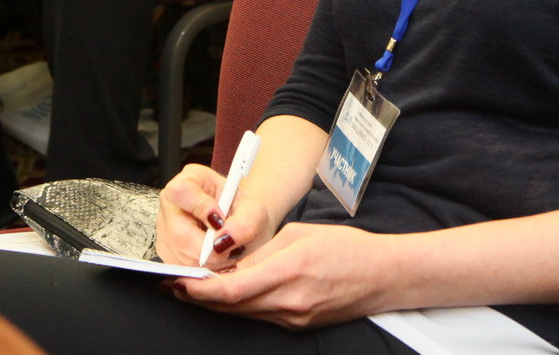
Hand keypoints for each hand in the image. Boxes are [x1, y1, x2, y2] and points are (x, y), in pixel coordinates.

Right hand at [156, 162, 276, 270]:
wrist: (242, 231)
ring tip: (225, 254)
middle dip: (208, 249)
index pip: (181, 191)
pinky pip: (179, 269)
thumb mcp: (255, 213)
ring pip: (178, 255)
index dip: (201, 209)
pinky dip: (200, 271)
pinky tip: (214, 262)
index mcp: (192, 180)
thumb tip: (224, 239)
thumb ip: (246, 222)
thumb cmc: (245, 215)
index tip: (221, 221)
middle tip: (228, 249)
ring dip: (207, 262)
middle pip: (178, 232)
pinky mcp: (165, 252)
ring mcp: (164, 228)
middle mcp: (172, 203)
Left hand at [176, 222, 396, 327]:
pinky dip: (241, 306)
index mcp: (289, 271)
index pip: (232, 291)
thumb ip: (262, 252)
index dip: (199, 290)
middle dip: (199, 298)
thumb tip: (230, 265)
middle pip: (230, 308)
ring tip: (196, 289)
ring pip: (243, 314)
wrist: (384, 275)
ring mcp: (293, 318)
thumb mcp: (301, 234)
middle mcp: (289, 302)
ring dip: (217, 304)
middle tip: (174, 285)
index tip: (178, 282)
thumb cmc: (347, 247)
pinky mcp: (298, 325)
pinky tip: (231, 295)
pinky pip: (260, 317)